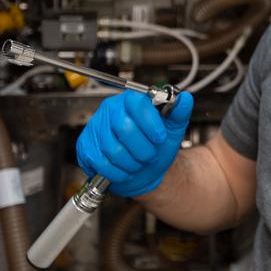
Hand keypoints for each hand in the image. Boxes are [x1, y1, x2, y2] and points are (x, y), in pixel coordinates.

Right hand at [75, 90, 193, 197]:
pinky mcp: (85, 147)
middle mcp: (110, 110)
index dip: (150, 123)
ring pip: (113, 149)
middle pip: (125, 129)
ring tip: (138, 162)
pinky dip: (118, 172)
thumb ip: (179, 113)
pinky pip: (101, 162)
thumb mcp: (172, 129)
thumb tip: (185, 98)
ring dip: (132, 163)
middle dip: (143, 149)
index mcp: (130, 101)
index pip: (137, 103)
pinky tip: (125, 169)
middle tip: (149, 155)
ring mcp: (95, 128)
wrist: (145, 171)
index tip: (160, 138)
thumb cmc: (157, 147)